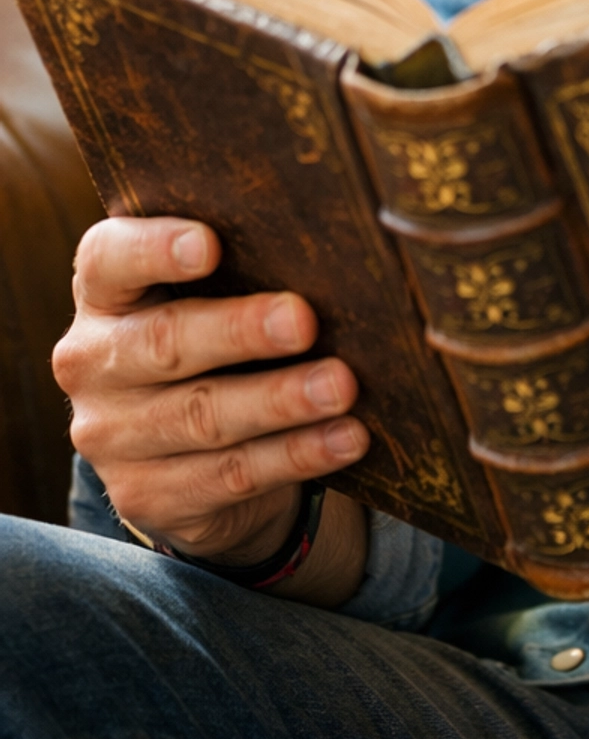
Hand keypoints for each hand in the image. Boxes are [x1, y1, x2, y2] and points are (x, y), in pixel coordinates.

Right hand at [55, 215, 369, 581]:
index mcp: (104, 294)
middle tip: (303, 321)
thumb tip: (329, 253)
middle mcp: (93, 362)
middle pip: (164, 341)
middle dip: (240, 330)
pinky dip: (296, 454)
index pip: (109, 258)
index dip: (155, 249)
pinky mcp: (145, 494)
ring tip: (341, 387)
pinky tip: (346, 437)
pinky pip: (230, 475)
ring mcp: (110, 436)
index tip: (211, 244)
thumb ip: (241, 266)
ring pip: (202, 416)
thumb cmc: (211, 337)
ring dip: (280, 401)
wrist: (184, 448)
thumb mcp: (208, 294)